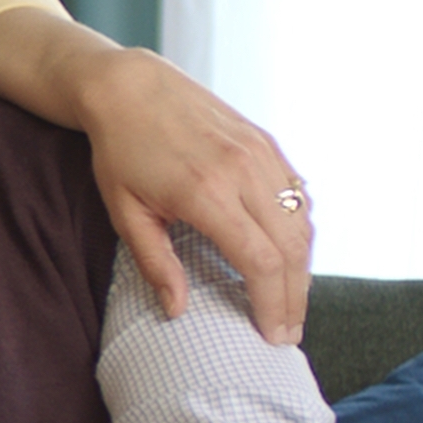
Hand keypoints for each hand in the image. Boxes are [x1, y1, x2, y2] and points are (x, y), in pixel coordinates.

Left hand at [76, 45, 312, 346]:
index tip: (271, 336)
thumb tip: (178, 311)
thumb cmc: (120, 152)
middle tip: (288, 332)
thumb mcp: (126, 213)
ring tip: (291, 301)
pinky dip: (300, 229)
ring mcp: (261, 154)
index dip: (272, 305)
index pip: (260, 263)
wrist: (131, 87)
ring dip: (303, 267)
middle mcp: (243, 172)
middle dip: (295, 297)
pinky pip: (298, 194)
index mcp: (206, 194)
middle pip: (291, 249)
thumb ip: (156, 264)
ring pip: (302, 222)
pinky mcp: (266, 142)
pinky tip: (290, 255)